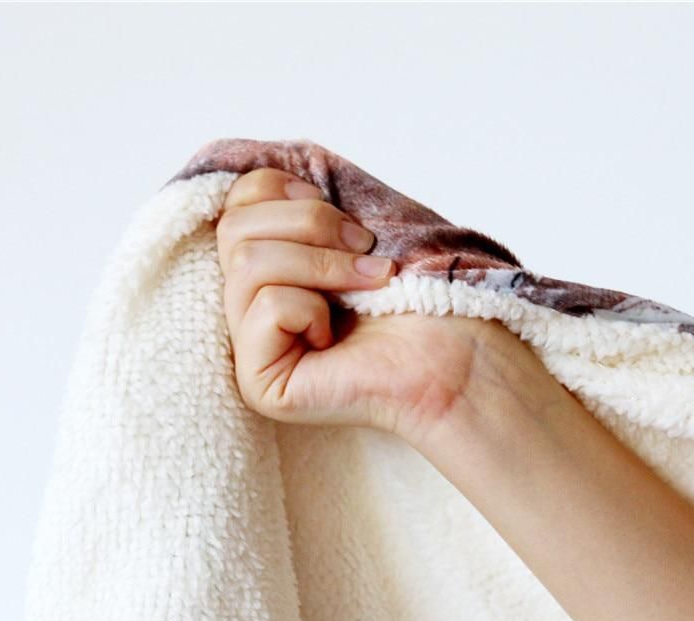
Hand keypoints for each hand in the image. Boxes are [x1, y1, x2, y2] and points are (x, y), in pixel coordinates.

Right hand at [215, 167, 517, 443]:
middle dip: (310, 226)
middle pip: (235, 230)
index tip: (341, 213)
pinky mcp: (258, 385)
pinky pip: (265, 308)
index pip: (236, 205)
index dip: (281, 190)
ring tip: (369, 283)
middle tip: (366, 250)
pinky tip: (335, 339)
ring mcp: (250, 353)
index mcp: (267, 273)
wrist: (458, 357)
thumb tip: (252, 161)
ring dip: (321, 264)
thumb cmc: (420, 294)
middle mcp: (248, 312)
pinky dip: (311, 309)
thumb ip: (300, 201)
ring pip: (247, 264)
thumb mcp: (354, 227)